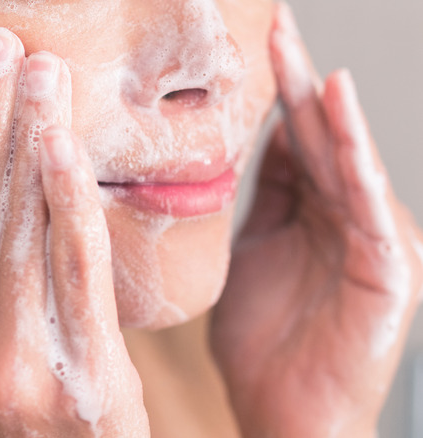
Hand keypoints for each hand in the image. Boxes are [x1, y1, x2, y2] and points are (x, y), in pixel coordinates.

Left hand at [211, 4, 422, 436]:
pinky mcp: (387, 267)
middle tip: (273, 25)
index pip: (293, 142)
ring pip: (345, 160)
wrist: (285, 414)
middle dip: (294, 82)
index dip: (272, 95)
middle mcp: (343, 218)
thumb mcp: (247, 257)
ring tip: (297, 53)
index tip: (251, 47)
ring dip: (324, 106)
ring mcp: (369, 239)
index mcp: (308, 214)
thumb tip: (247, 150)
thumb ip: (256, 204)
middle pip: (318, 139)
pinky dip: (355, 154)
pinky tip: (337, 109)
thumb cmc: (262, 344)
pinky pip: (366, 201)